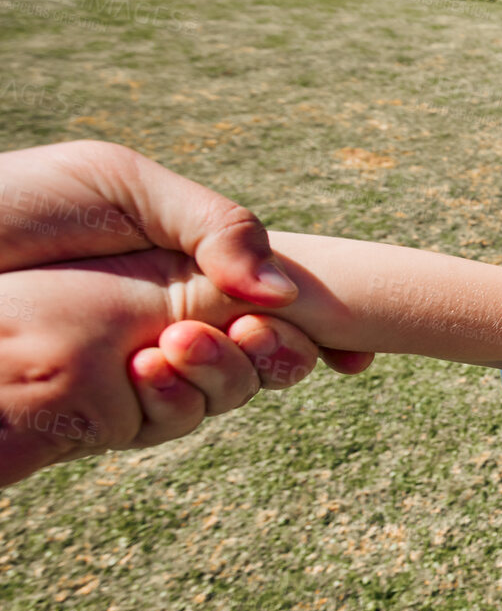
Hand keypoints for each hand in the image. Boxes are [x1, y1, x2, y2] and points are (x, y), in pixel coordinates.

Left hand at [0, 141, 373, 481]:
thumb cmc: (15, 206)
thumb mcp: (123, 184)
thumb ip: (215, 224)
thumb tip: (284, 292)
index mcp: (187, 269)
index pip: (274, 309)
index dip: (324, 335)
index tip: (358, 357)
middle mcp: (168, 325)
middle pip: (261, 362)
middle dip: (278, 356)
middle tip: (253, 332)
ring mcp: (129, 372)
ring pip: (216, 398)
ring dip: (221, 376)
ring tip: (178, 344)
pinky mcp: (87, 411)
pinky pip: (156, 426)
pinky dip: (170, 404)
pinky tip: (150, 369)